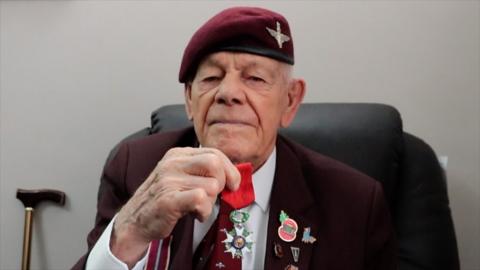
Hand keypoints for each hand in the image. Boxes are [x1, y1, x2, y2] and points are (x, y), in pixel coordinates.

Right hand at [110, 147, 240, 265]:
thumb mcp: (180, 176)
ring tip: (198, 207)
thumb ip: (202, 171)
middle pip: (215, 164)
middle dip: (222, 183)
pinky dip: (204, 211)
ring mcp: (169, 180)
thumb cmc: (162, 199)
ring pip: (211, 186)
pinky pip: (201, 199)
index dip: (230, 169)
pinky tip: (195, 214)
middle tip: (213, 196)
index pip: (214, 153)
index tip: (233, 184)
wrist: (134, 221)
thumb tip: (233, 175)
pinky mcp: (168, 200)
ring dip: (210, 203)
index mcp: (178, 154)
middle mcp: (172, 164)